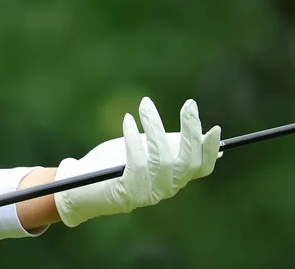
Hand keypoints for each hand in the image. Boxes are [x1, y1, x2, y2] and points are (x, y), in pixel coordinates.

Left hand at [53, 97, 219, 227]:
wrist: (80, 185)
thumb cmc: (115, 162)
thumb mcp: (147, 149)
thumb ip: (170, 143)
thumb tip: (201, 134)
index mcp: (175, 177)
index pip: (203, 167)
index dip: (211, 149)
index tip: (214, 126)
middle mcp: (167, 188)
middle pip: (189, 162)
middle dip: (192, 132)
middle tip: (189, 104)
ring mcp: (148, 191)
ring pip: (162, 158)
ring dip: (155, 126)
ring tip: (145, 103)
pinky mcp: (128, 189)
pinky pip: (137, 162)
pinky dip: (134, 138)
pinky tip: (128, 119)